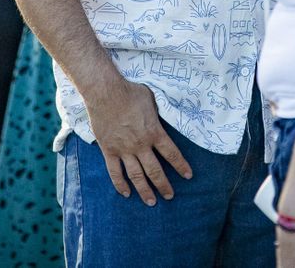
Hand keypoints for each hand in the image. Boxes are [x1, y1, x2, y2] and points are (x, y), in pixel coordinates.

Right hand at [84, 76, 191, 205]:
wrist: (105, 92)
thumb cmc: (130, 92)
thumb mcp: (152, 100)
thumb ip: (157, 114)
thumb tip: (162, 117)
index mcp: (154, 132)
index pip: (172, 153)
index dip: (181, 166)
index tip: (188, 176)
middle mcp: (140, 145)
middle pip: (155, 171)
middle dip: (164, 185)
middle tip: (170, 196)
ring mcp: (123, 150)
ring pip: (136, 176)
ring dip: (144, 190)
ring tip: (151, 202)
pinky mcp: (108, 150)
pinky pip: (114, 172)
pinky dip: (120, 184)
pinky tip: (126, 193)